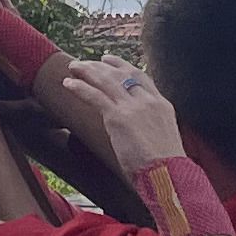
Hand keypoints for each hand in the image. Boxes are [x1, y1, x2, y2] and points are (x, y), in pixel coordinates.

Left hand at [59, 60, 189, 180]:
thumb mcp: (164, 137)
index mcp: (161, 104)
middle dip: (101, 66)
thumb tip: (137, 131)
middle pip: (121, 74)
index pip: (140, 76)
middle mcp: (148, 100)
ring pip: (106, 81)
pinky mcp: (118, 117)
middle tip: (85, 62)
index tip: (109, 60)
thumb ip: (150, 127)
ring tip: (73, 66)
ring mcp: (132, 107)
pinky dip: (80, 88)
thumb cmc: (166, 166)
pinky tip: (68, 83)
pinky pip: (95, 96)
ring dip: (87, 71)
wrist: (167, 174)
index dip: (123, 66)